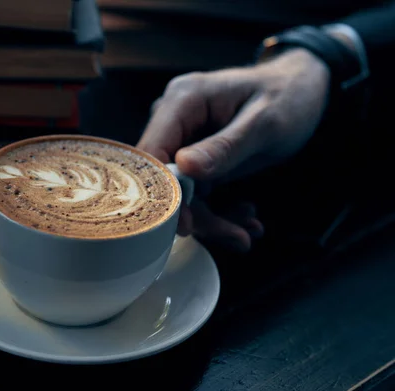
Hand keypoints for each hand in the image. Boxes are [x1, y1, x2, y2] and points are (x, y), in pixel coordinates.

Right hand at [137, 49, 330, 251]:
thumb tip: (183, 167)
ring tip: (245, 232)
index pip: (151, 152)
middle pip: (164, 177)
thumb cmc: (288, 96)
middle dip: (195, 212)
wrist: (302, 89)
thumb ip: (225, 147)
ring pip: (179, 190)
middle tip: (233, 236)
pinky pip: (194, 189)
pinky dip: (217, 208)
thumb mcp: (265, 124)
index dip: (162, 191)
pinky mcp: (193, 155)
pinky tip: (245, 216)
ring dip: (211, 216)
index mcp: (184, 100)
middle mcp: (174, 117)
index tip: (187, 224)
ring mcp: (182, 137)